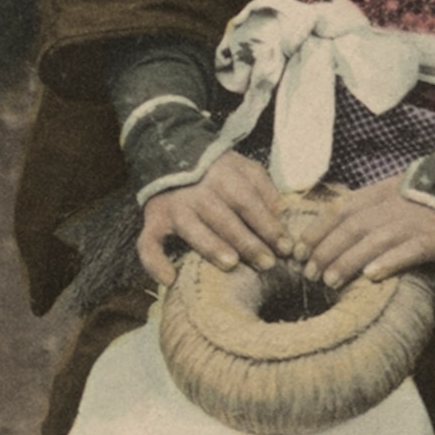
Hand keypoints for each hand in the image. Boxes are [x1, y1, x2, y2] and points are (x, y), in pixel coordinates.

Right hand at [137, 155, 291, 283]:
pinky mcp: (154, 221)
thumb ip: (264, 188)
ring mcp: (174, 207)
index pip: (248, 202)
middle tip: (267, 263)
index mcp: (223, 177)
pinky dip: (154, 262)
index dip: (267, 225)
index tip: (286, 246)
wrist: (170, 154)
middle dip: (247, 242)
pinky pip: (148, 243)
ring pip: (192, 229)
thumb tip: (282, 212)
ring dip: (212, 247)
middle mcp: (197, 192)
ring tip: (231, 264)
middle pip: (224, 218)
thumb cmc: (215, 170)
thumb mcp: (243, 168)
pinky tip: (170, 279)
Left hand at [302, 176, 434, 286]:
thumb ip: (372, 206)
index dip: (317, 230)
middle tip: (308, 273)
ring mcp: (413, 223)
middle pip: (351, 227)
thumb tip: (340, 228)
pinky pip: (407, 251)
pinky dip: (388, 262)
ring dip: (347, 261)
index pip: (340, 210)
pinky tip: (371, 277)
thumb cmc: (434, 198)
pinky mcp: (433, 239)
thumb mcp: (399, 192)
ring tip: (329, 281)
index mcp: (381, 194)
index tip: (298, 249)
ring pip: (372, 241)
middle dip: (325, 251)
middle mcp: (392, 207)